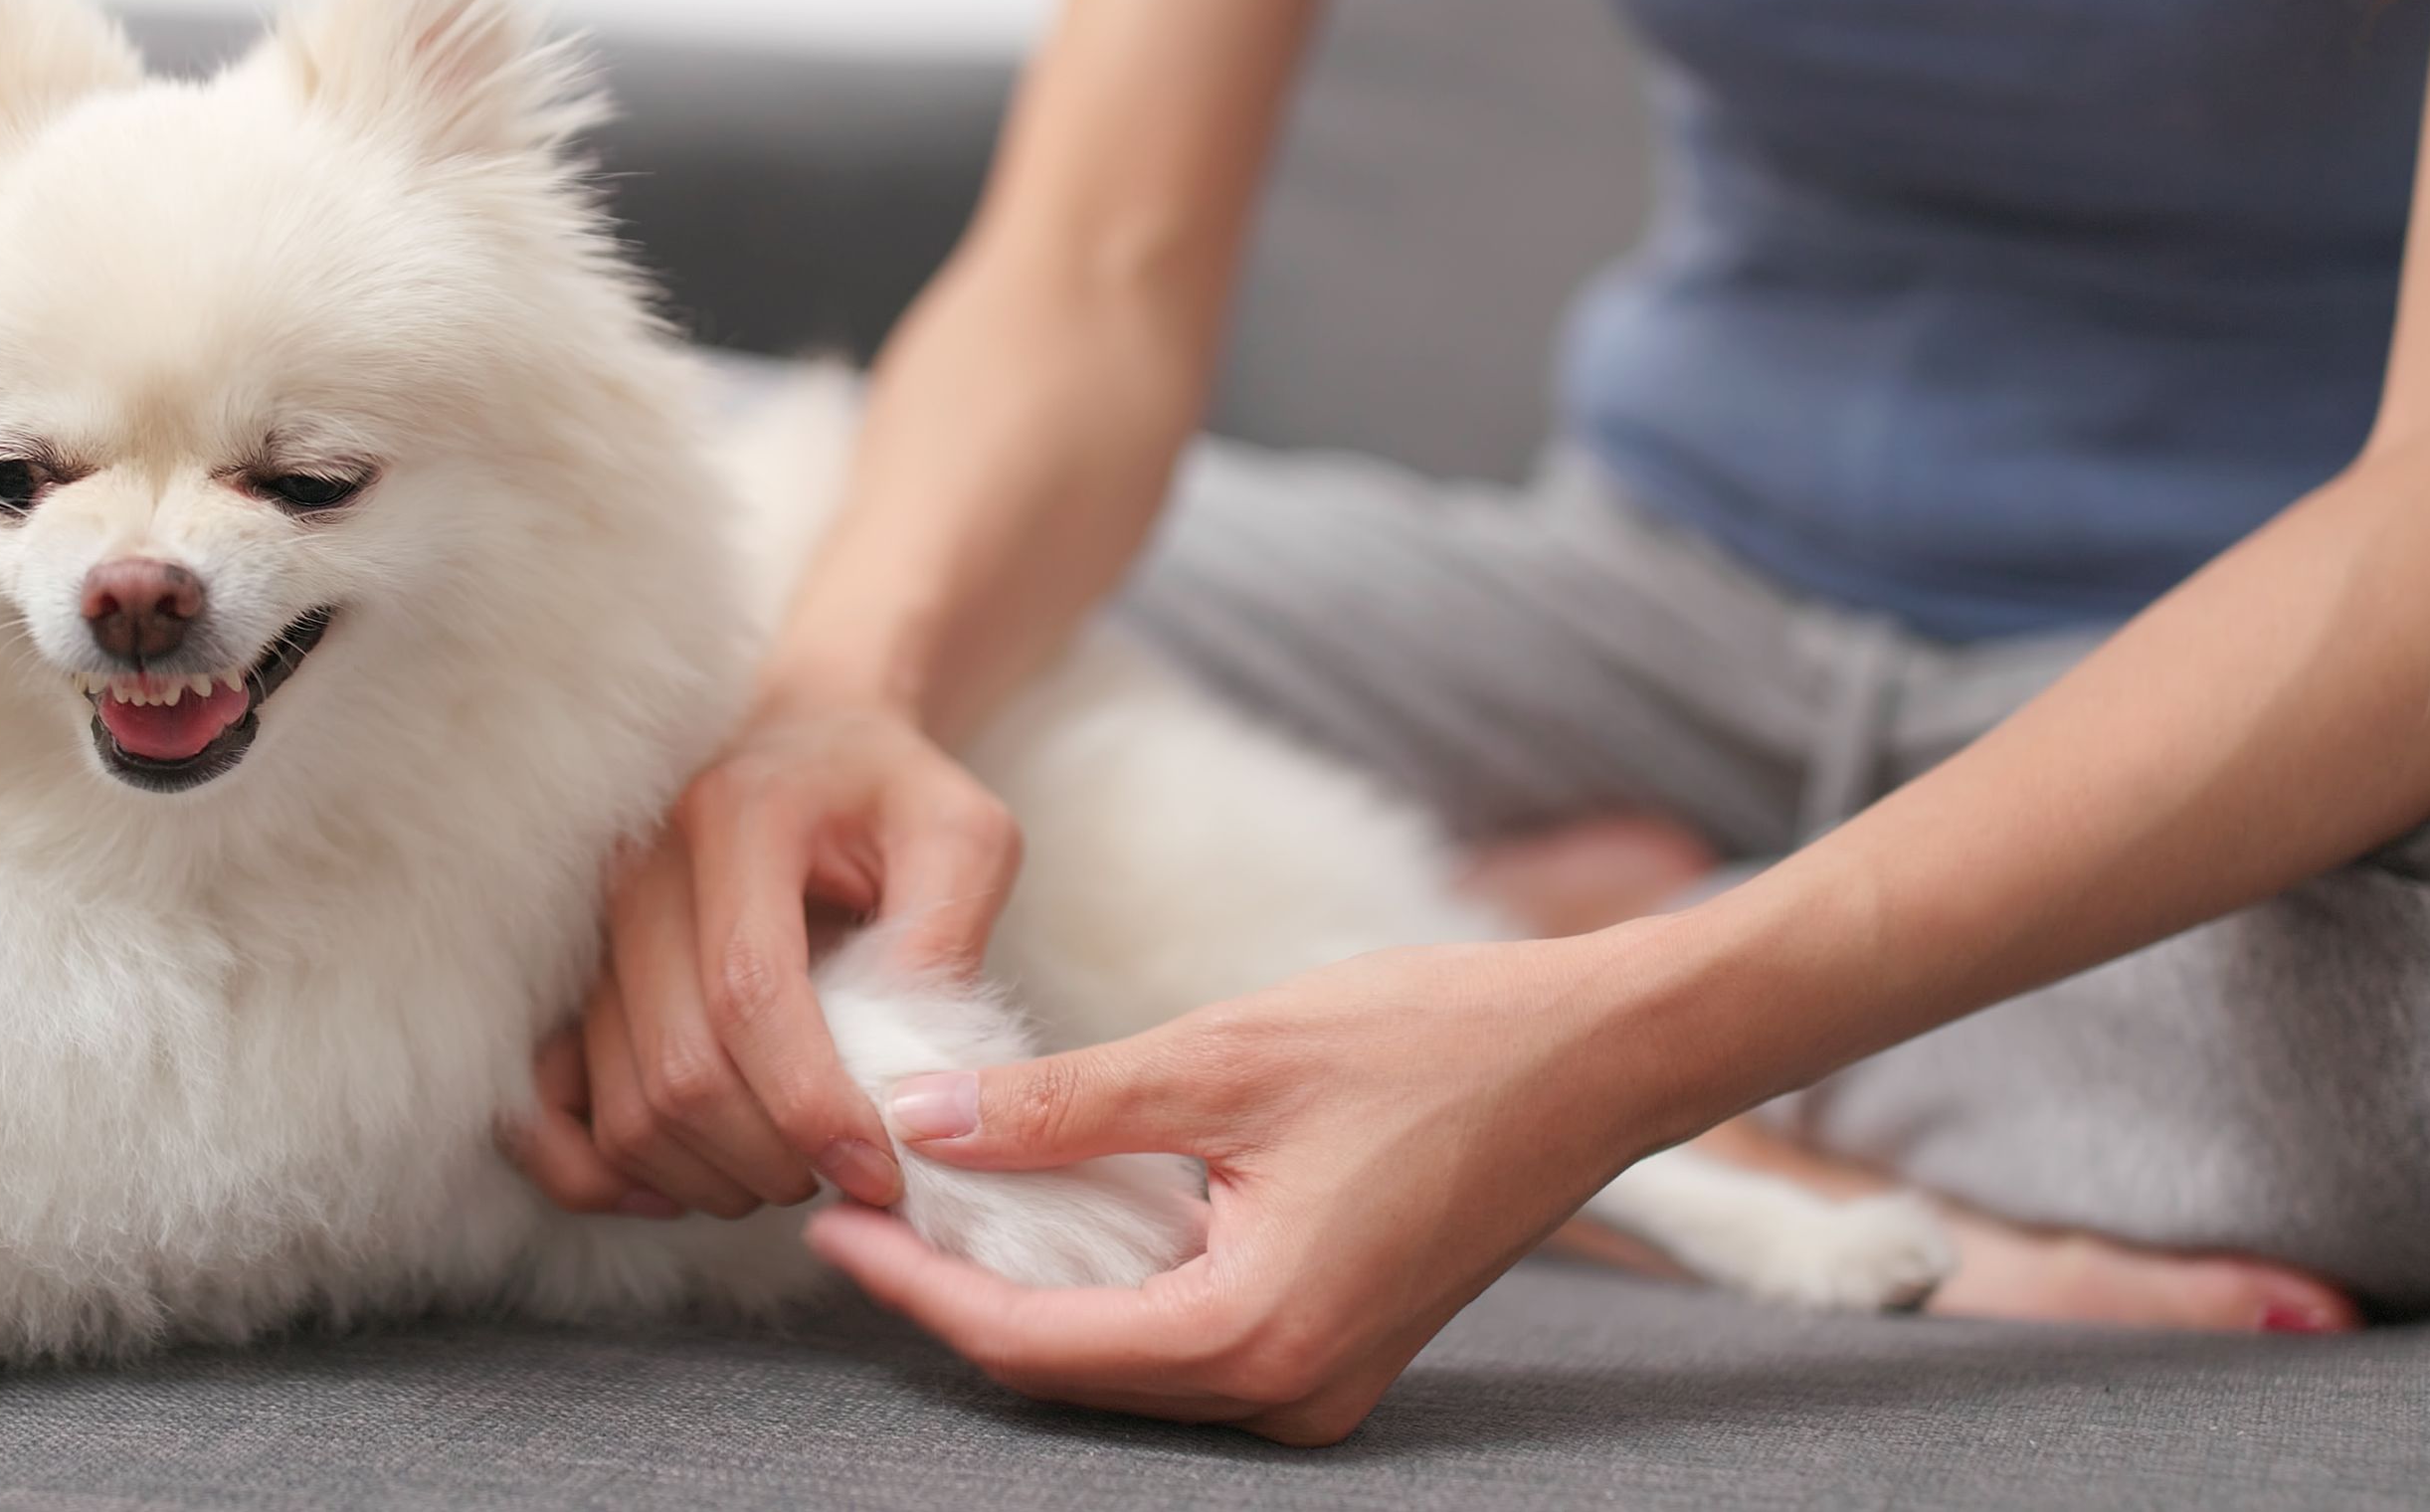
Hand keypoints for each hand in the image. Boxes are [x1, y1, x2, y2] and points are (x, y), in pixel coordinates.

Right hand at [502, 694, 1024, 1218]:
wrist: (800, 744)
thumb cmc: (887, 798)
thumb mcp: (962, 837)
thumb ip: (947, 940)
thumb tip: (911, 1083)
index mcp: (735, 818)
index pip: (748, 992)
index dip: (812, 1104)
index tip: (879, 1167)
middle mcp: (635, 872)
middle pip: (680, 1070)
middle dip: (772, 1157)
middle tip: (845, 1170)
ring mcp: (588, 934)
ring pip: (624, 1110)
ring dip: (712, 1177)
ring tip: (791, 1168)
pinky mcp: (567, 987)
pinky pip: (543, 1112)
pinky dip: (602, 1177)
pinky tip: (684, 1186)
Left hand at [802, 933, 1673, 1443]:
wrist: (1597, 1054)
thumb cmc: (1432, 1040)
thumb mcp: (1225, 1057)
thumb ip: (1065, 1106)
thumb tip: (921, 1120)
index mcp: (1257, 1332)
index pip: (1034, 1345)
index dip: (920, 1289)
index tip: (832, 1225)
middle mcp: (1289, 1389)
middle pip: (1071, 1372)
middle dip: (957, 1297)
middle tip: (860, 1209)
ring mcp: (1318, 1380)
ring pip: (1125, 1363)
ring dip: (1028, 1294)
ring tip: (932, 1208)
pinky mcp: (1335, 1345)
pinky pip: (1186, 1339)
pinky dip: (1108, 1286)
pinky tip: (1048, 1215)